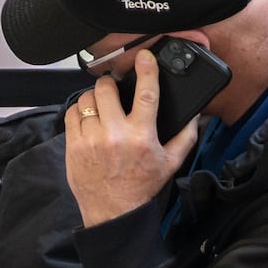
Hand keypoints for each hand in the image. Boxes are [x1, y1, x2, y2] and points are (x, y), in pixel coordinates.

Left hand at [65, 48, 197, 226]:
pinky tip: (87, 116)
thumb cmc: (141, 186)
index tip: (144, 57)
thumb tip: (196, 114)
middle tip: (114, 86)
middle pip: (106, 90)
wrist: (113, 211)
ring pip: (86, 100)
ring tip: (101, 104)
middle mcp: (114, 134)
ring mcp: (90, 140)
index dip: (146, 71)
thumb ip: (186, 135)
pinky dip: (78, 110)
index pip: (145, 94)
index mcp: (141, 135)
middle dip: (110, 83)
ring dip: (94, 96)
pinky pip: (71, 114)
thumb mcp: (171, 162)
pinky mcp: (73, 146)